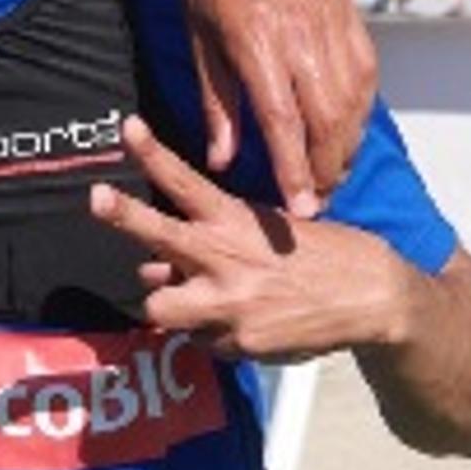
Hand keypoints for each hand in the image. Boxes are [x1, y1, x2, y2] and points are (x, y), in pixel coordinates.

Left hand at [88, 116, 409, 361]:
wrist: (375, 301)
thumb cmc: (319, 258)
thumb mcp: (266, 233)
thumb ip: (206, 247)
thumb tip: (151, 268)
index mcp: (235, 223)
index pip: (186, 182)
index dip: (153, 153)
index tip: (127, 126)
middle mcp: (226, 259)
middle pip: (158, 237)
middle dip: (124, 217)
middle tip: (96, 198)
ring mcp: (230, 304)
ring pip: (161, 307)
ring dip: (169, 304)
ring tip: (198, 300)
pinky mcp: (240, 343)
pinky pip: (201, 341)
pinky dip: (212, 335)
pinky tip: (247, 323)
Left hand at [168, 0, 374, 215]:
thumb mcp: (198, 40)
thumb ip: (217, 104)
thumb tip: (223, 160)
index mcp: (257, 42)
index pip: (283, 122)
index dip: (294, 170)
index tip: (302, 209)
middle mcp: (302, 34)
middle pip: (328, 119)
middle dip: (327, 167)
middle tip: (317, 200)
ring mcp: (331, 21)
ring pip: (353, 99)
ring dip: (347, 143)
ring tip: (331, 172)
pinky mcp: (349, 12)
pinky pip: (365, 72)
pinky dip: (360, 107)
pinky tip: (347, 128)